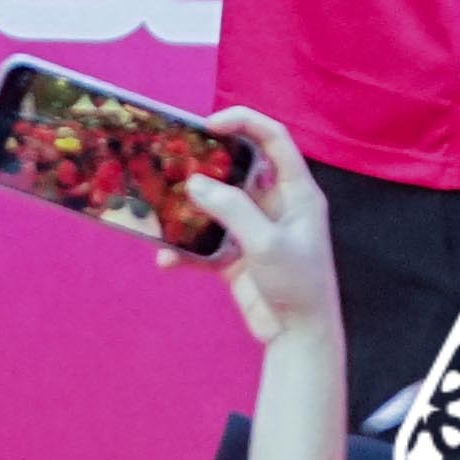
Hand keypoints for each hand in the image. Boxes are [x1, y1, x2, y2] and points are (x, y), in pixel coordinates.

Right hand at [179, 103, 338, 350]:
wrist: (298, 337)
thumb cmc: (298, 284)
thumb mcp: (267, 242)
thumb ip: (232, 209)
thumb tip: (195, 183)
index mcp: (296, 191)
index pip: (274, 140)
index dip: (244, 122)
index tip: (209, 124)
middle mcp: (275, 204)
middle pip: (238, 169)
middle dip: (207, 165)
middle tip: (174, 160)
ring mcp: (254, 230)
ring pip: (217, 207)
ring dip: (190, 209)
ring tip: (161, 206)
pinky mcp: (236, 257)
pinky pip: (205, 244)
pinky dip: (186, 250)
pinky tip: (166, 260)